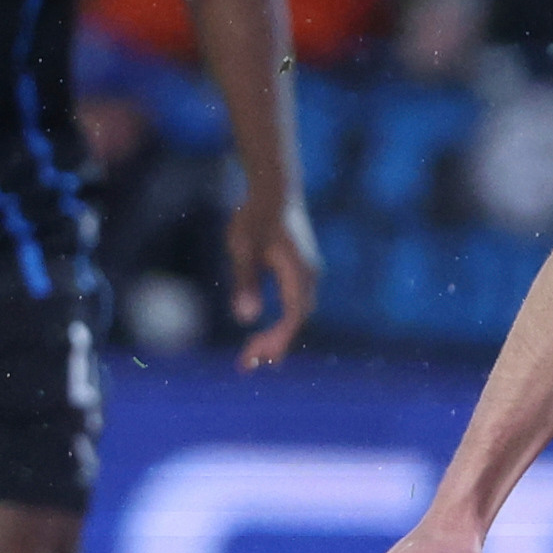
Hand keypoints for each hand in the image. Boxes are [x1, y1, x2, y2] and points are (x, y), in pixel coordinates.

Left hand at [227, 189, 319, 370]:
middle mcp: (310, 276)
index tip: (252, 358)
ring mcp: (309, 273)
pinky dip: (282, 322)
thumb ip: (245, 282)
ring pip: (298, 314)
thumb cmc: (255, 215)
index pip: (292, 318)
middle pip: (297, 321)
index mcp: (298, 273)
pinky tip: (266, 330)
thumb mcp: (243, 248)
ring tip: (254, 355)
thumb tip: (246, 318)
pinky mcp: (302, 269)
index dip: (274, 342)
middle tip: (247, 365)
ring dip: (278, 336)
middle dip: (274, 345)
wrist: (275, 187)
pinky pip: (296, 304)